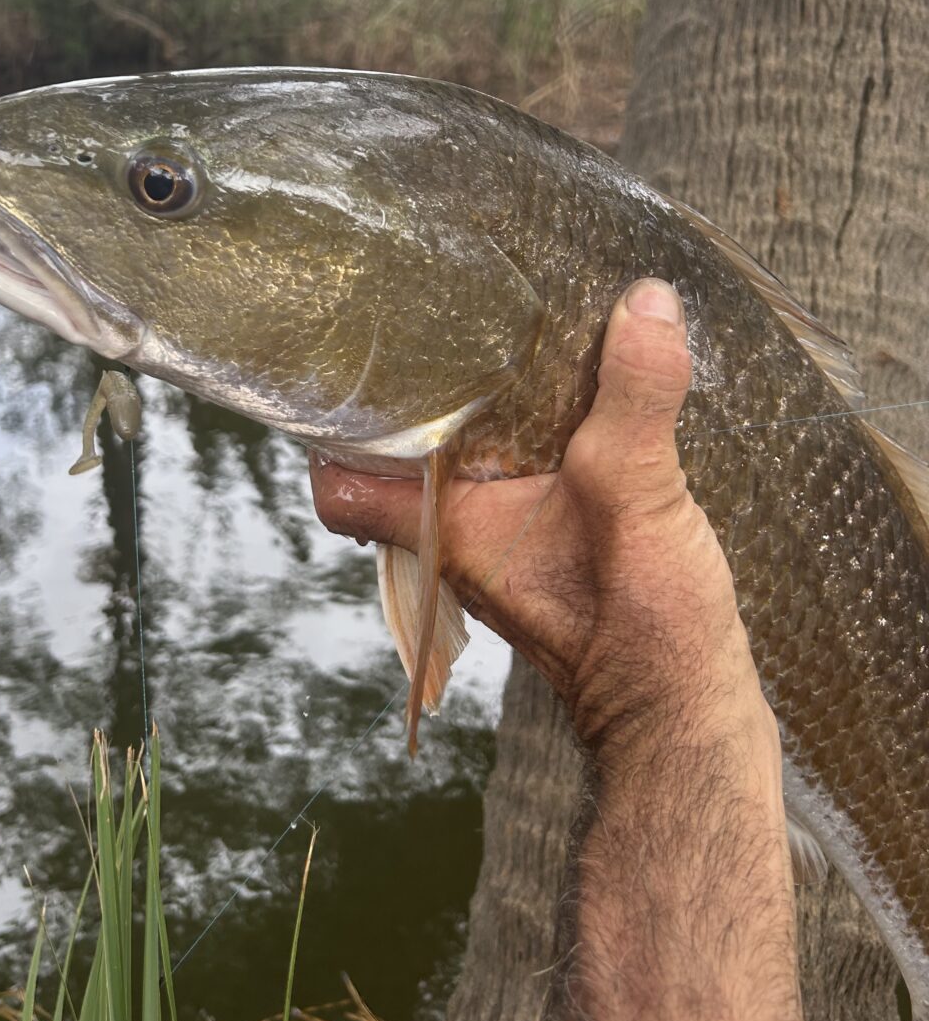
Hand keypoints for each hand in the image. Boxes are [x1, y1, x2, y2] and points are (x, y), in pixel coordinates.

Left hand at [311, 277, 771, 761]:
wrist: (688, 717)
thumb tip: (645, 302)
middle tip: (434, 317)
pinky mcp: (556, 545)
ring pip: (467, 466)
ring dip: (482, 412)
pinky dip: (534, 436)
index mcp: (447, 530)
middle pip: (404, 459)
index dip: (332, 427)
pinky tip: (575, 397)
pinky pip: (521, 477)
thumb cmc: (641, 632)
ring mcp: (507, 545)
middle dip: (419, 394)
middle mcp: (462, 539)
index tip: (348, 362)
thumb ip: (632, 397)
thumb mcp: (635, 494)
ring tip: (502, 335)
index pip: (343, 484)